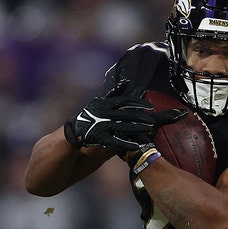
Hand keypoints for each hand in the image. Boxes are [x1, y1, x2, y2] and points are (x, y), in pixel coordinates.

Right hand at [64, 83, 186, 150]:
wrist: (74, 130)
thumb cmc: (92, 115)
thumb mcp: (102, 102)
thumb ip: (115, 94)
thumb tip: (127, 82)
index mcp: (105, 103)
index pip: (125, 101)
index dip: (139, 103)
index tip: (150, 106)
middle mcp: (103, 113)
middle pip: (126, 114)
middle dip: (141, 117)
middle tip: (153, 120)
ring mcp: (100, 125)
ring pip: (122, 127)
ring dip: (137, 129)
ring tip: (150, 130)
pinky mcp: (98, 137)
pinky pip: (114, 141)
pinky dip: (125, 143)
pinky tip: (136, 146)